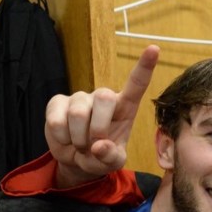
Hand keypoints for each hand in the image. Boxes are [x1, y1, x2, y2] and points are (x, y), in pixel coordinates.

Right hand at [45, 45, 159, 187]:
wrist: (75, 161)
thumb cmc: (101, 156)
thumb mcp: (112, 162)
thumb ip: (111, 158)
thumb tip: (99, 146)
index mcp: (124, 108)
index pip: (136, 85)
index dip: (144, 67)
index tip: (154, 48)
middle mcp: (103, 98)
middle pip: (104, 97)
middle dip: (99, 127)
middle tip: (94, 145)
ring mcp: (79, 97)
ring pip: (79, 112)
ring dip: (79, 138)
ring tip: (80, 144)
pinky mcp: (57, 102)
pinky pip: (57, 119)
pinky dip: (62, 137)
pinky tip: (65, 139)